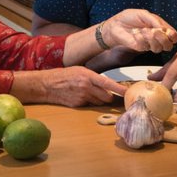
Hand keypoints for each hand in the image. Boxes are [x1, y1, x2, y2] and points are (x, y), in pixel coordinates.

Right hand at [12, 67, 126, 106]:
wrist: (47, 85)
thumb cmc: (64, 75)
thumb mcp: (80, 70)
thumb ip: (94, 77)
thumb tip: (107, 84)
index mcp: (88, 76)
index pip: (108, 84)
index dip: (120, 89)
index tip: (128, 93)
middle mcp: (86, 87)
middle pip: (106, 97)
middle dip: (109, 97)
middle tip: (109, 94)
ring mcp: (82, 97)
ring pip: (99, 102)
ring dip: (99, 100)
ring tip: (89, 93)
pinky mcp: (78, 105)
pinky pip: (89, 105)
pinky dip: (88, 102)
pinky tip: (80, 96)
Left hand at [102, 9, 176, 53]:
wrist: (115, 24)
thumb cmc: (129, 18)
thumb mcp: (143, 14)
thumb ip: (155, 20)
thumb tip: (164, 29)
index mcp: (160, 28)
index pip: (173, 36)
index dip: (173, 36)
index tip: (167, 31)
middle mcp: (156, 38)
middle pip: (169, 46)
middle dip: (164, 39)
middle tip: (155, 31)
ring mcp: (148, 44)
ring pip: (158, 48)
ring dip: (152, 38)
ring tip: (143, 30)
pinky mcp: (140, 48)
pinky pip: (145, 47)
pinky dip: (141, 38)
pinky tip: (135, 33)